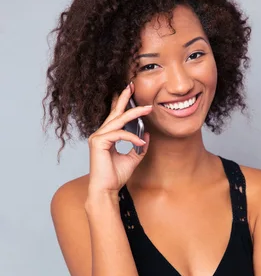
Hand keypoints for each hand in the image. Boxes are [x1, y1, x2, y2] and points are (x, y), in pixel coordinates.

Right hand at [87, 82, 151, 196]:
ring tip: (148, 109)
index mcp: (106, 137)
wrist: (106, 190)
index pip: (115, 117)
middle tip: (133, 85)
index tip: (130, 92)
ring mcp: (97, 137)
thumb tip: (146, 134)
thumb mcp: (132, 159)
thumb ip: (138, 146)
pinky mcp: (98, 143)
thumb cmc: (115, 177)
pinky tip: (141, 143)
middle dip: (124, 98)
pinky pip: (119, 134)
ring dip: (134, 114)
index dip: (122, 103)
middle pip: (115, 113)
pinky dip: (132, 138)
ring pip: (118, 121)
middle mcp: (100, 134)